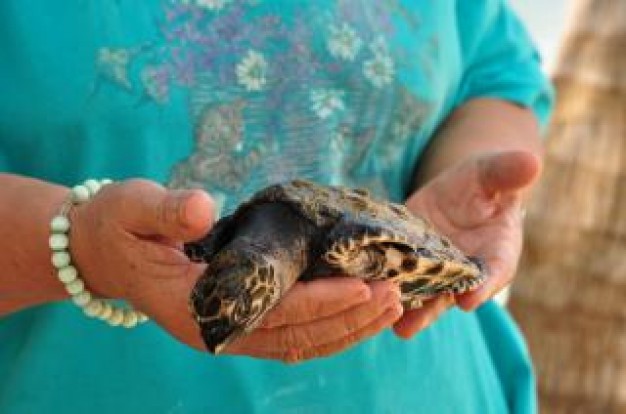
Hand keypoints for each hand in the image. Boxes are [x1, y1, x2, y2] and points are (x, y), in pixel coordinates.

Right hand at [70, 179, 402, 359]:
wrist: (103, 250)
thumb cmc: (119, 226)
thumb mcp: (131, 207)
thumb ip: (164, 210)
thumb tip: (201, 207)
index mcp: (196, 310)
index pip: (271, 313)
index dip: (318, 302)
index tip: (362, 285)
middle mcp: (219, 331)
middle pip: (296, 338)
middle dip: (348, 319)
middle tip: (395, 295)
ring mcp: (232, 332)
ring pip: (301, 344)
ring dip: (348, 329)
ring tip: (392, 305)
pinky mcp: (243, 322)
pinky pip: (294, 334)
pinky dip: (330, 326)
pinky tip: (360, 309)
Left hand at [393, 150, 540, 338]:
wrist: (459, 190)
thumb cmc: (483, 183)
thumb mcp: (494, 173)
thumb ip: (508, 172)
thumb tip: (531, 162)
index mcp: (497, 253)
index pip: (493, 272)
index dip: (483, 287)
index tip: (469, 300)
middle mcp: (465, 269)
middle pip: (449, 294)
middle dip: (430, 310)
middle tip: (409, 328)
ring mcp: (434, 268)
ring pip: (421, 292)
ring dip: (404, 309)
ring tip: (387, 325)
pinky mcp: (408, 259)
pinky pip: (398, 275)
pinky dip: (385, 286)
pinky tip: (366, 295)